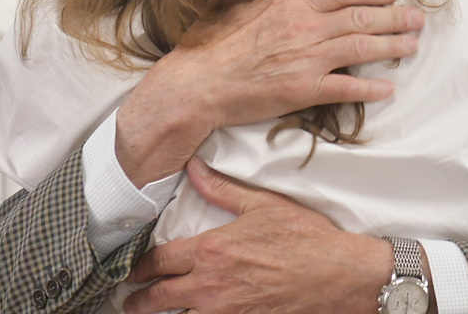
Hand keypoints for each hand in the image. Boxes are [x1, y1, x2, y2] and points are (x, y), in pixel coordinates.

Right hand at [116, 0, 425, 185]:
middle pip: (361, 17)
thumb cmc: (210, 43)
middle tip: (418, 18)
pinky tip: (388, 88)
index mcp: (289, 3)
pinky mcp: (303, 90)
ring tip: (412, 45)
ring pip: (361, 48)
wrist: (196, 84)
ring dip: (391, 46)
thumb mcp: (232, 1)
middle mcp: (304, 28)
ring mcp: (306, 60)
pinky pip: (345, 88)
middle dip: (394, 17)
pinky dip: (369, 88)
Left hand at [123, 158, 396, 313]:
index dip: (139, 268)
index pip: (158, 263)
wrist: (337, 274)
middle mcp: (210, 286)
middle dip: (138, 301)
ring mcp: (224, 312)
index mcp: (212, 251)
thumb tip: (193, 168)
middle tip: (130, 301)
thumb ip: (221, 190)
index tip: (132, 270)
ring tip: (156, 312)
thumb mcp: (264, 205)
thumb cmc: (305, 238)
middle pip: (157, 299)